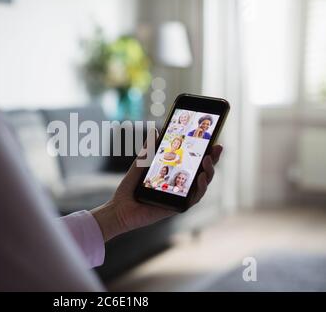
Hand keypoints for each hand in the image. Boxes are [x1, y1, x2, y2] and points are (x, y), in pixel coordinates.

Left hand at [91, 132, 222, 241]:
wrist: (120, 206)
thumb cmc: (130, 187)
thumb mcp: (141, 163)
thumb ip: (150, 149)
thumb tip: (156, 131)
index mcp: (174, 174)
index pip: (194, 162)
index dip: (206, 152)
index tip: (214, 141)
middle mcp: (180, 186)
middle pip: (203, 172)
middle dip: (213, 159)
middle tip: (216, 147)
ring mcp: (180, 197)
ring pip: (202, 186)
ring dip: (209, 172)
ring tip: (207, 160)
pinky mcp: (178, 208)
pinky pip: (194, 199)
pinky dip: (200, 188)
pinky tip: (200, 177)